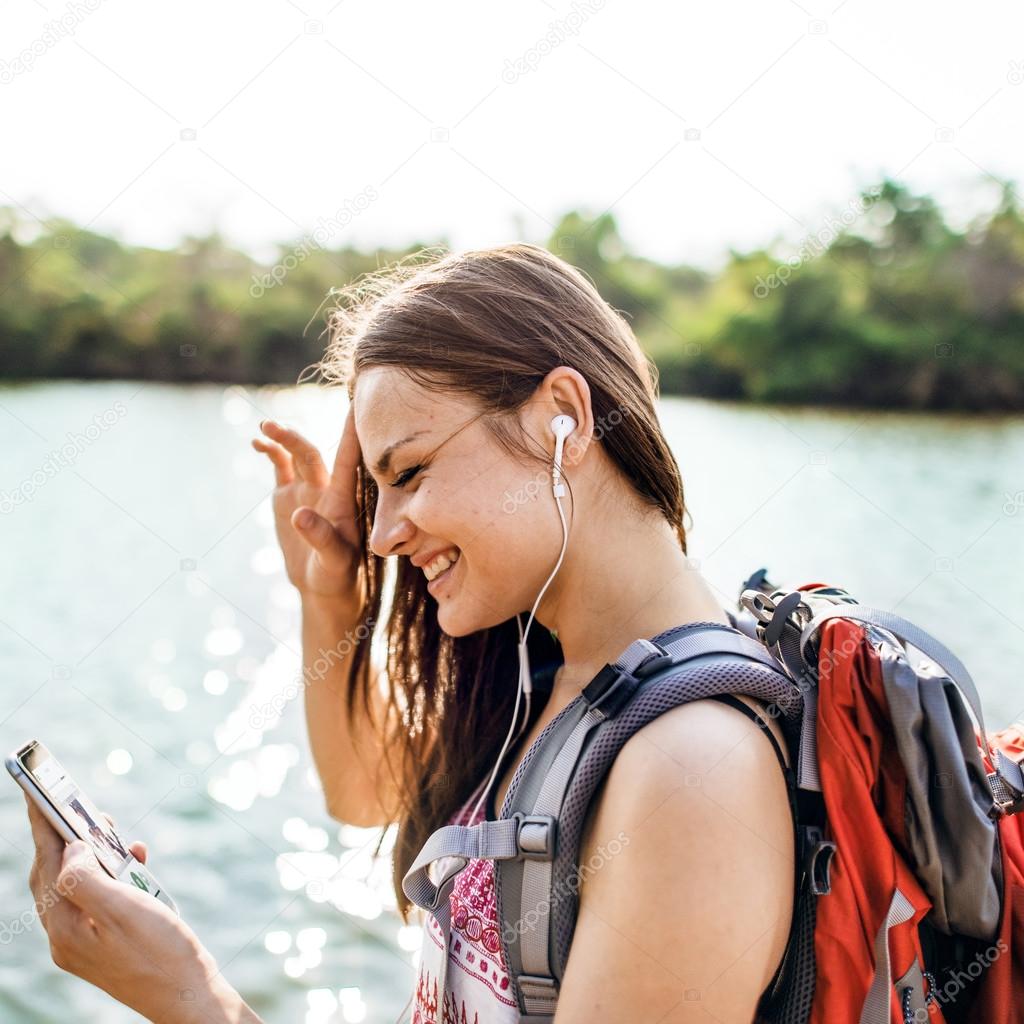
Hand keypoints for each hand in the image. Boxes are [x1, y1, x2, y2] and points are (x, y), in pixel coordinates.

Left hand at [25, 795, 259, 1023]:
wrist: (187, 995)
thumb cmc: (161, 953)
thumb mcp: (124, 910)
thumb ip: (86, 879)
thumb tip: (70, 849)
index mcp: (64, 927)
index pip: (46, 864)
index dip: (43, 826)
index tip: (39, 794)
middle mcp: (66, 935)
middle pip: (53, 874)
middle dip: (65, 837)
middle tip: (81, 808)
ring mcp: (84, 941)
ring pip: (75, 884)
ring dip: (92, 854)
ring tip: (112, 833)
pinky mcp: (103, 942)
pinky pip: (95, 898)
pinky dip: (110, 873)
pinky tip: (133, 862)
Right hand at [252, 404, 366, 613]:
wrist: (323, 585)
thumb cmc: (338, 574)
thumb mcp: (334, 561)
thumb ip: (321, 537)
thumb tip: (300, 513)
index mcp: (343, 500)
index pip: (349, 460)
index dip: (351, 433)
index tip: (355, 404)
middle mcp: (326, 488)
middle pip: (312, 455)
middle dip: (294, 438)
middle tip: (273, 427)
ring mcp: (306, 489)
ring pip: (296, 455)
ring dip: (282, 439)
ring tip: (264, 427)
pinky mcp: (288, 496)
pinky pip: (280, 466)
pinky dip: (270, 452)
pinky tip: (257, 442)